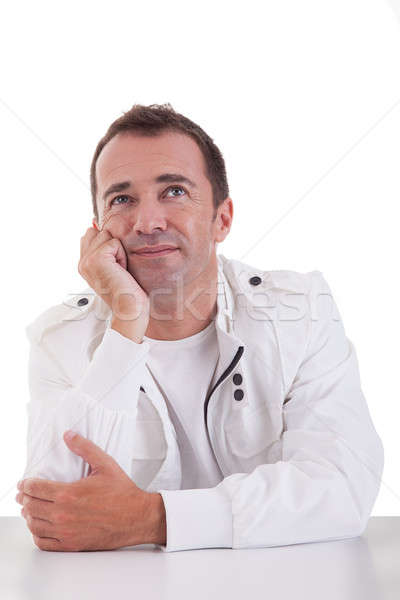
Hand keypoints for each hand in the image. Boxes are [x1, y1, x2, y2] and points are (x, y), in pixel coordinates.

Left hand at [15, 431, 165, 550]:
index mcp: (69, 493)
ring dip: (29, 516)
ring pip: (34, 525)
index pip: (35, 488)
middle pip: (31, 506)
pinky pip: (44, 543)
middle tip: (23, 494)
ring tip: (29, 509)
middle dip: (24, 498)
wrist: (137, 517)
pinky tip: (39, 527)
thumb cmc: (123, 492)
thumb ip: (84, 447)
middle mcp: (64, 514)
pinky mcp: (72, 545)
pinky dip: (37, 535)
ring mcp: (66, 532)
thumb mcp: (105, 464)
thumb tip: (69, 435)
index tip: (24, 482)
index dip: (26, 484)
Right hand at [78, 226, 149, 337]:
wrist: (129, 309)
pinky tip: (122, 270)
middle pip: (100, 232)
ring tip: (121, 270)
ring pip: (107, 235)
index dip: (108, 244)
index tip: (115, 264)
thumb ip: (106, 251)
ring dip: (119, 251)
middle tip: (119, 268)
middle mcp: (83, 262)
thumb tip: (104, 231)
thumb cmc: (128, 292)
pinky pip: (115, 242)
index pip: (91, 235)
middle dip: (113, 245)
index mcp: (84, 264)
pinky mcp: (97, 259)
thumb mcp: (113, 268)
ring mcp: (88, 260)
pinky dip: (122, 255)